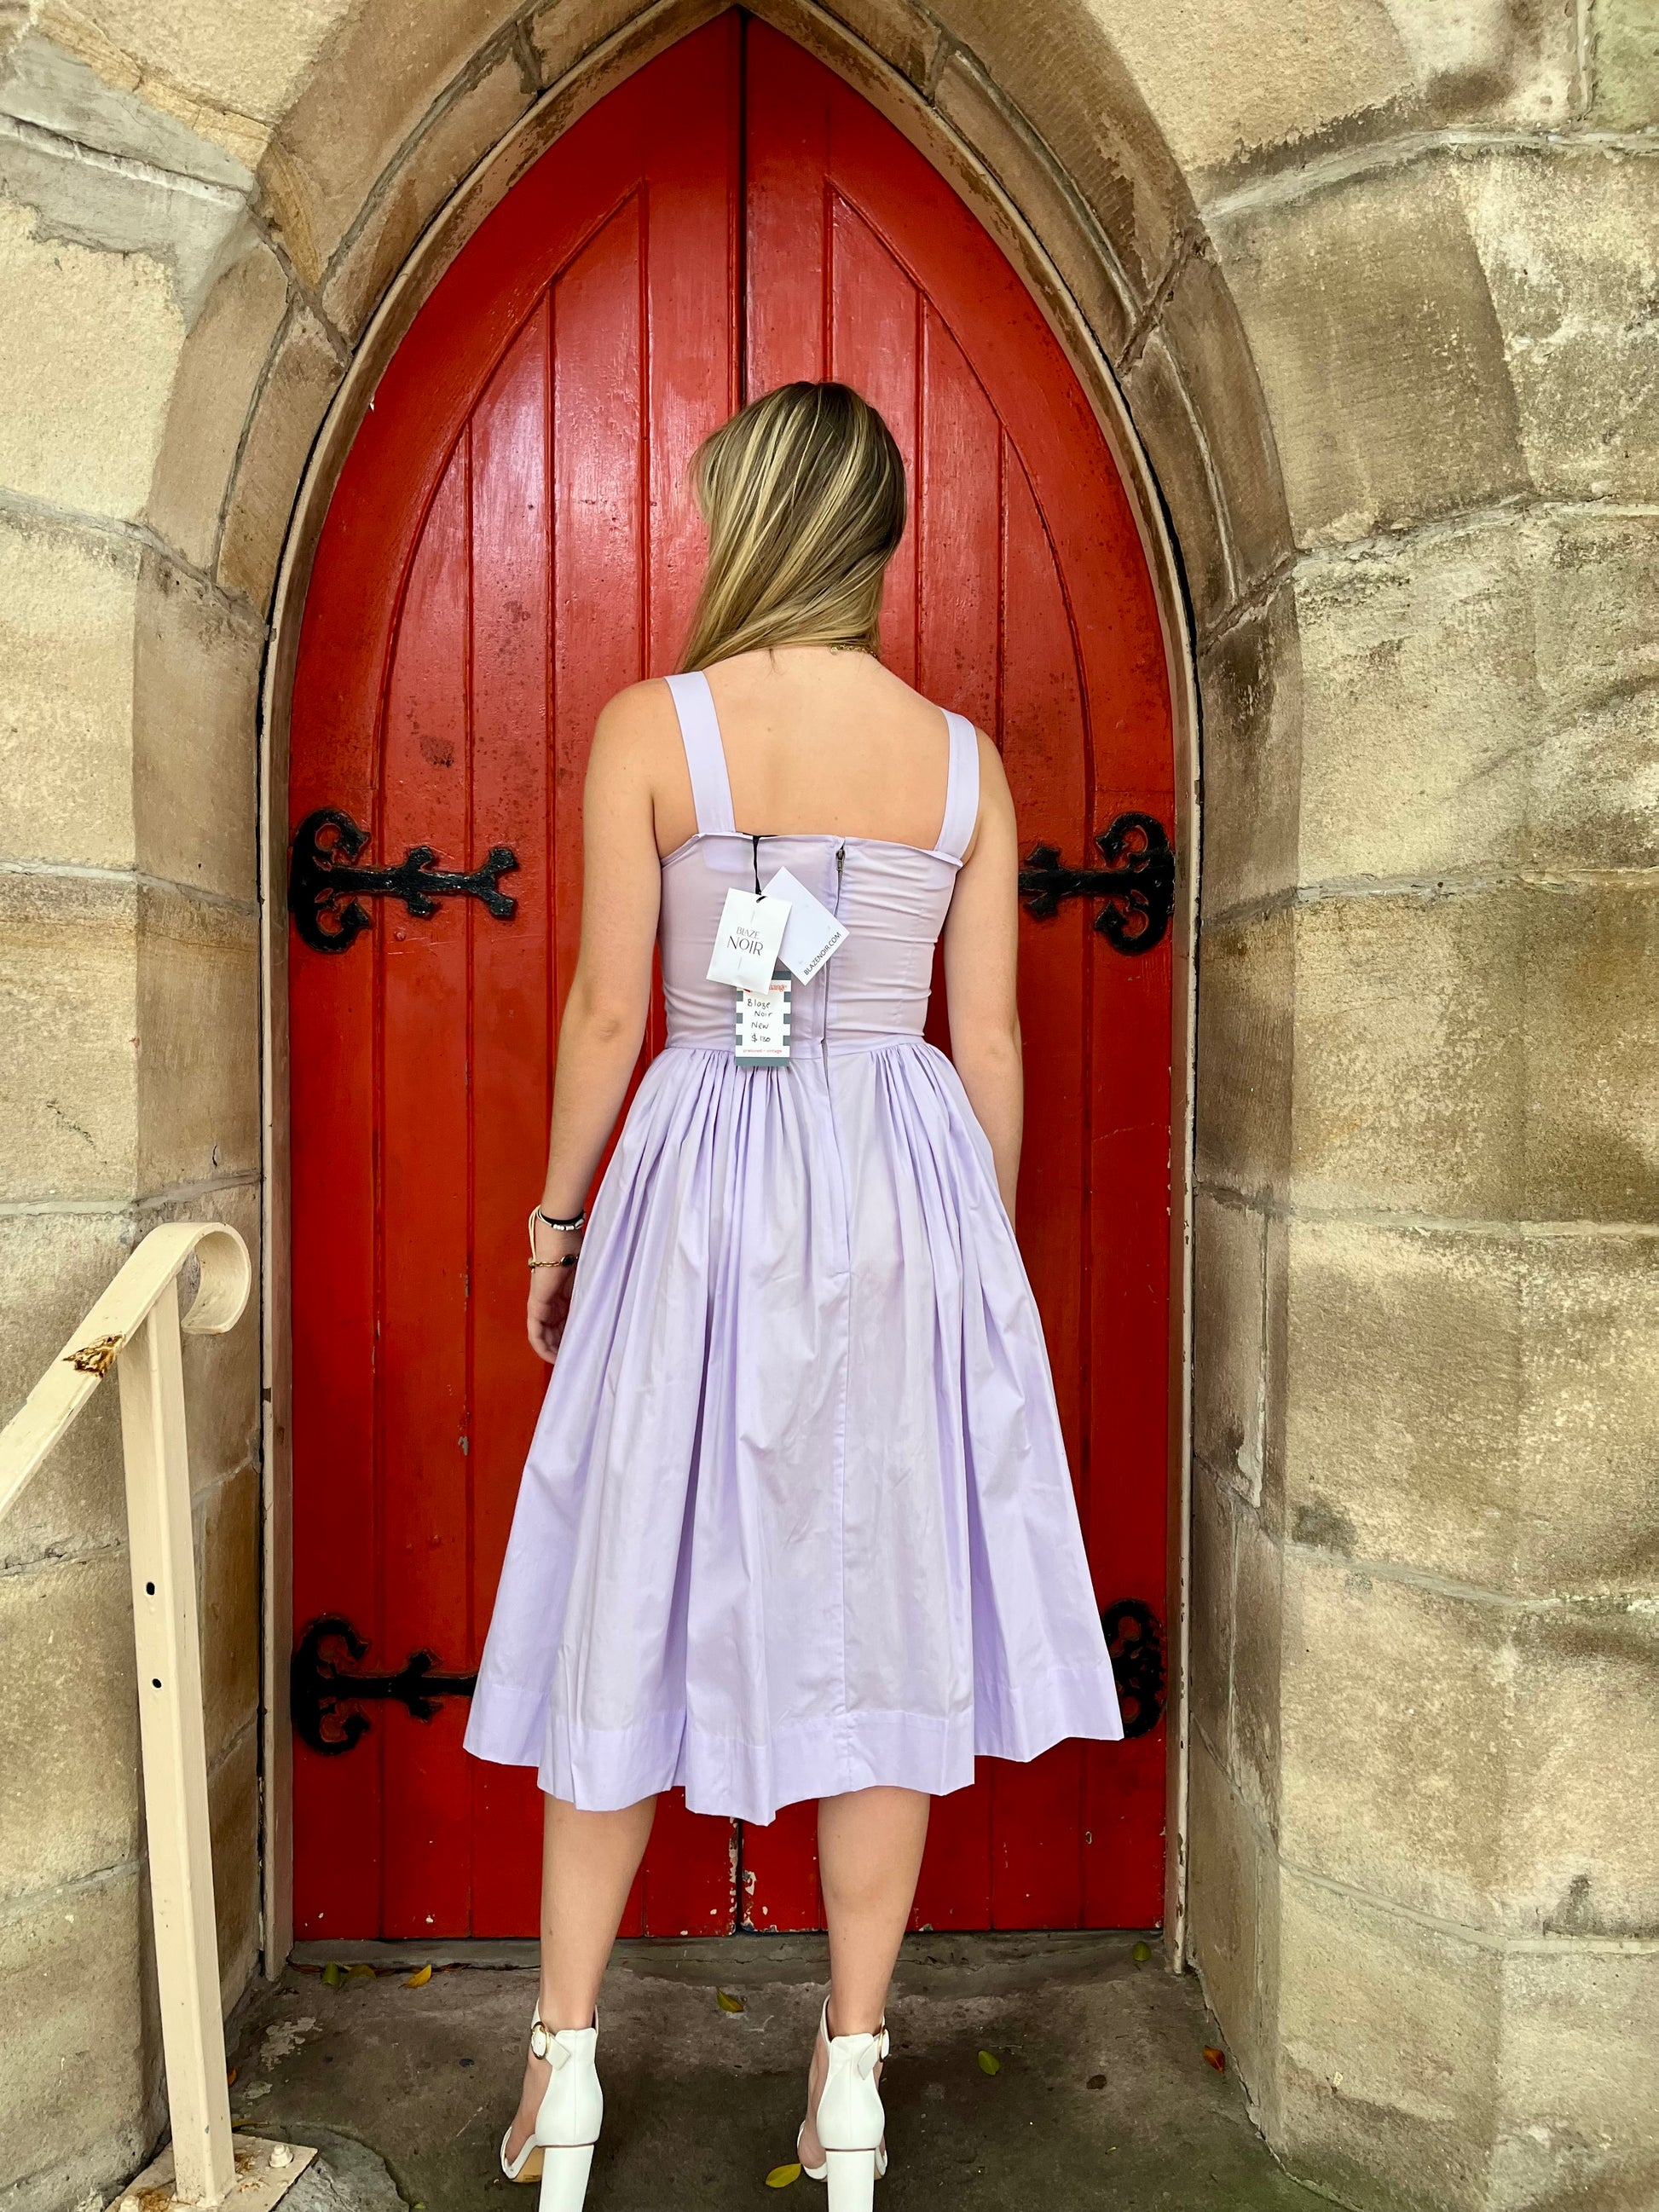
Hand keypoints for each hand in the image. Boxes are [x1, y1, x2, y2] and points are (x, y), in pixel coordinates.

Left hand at [527, 1224, 581, 1363]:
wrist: (561, 1239)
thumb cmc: (578, 1253)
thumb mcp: (590, 1283)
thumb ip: (593, 1300)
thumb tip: (609, 1320)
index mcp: (565, 1297)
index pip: (567, 1325)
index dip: (574, 1340)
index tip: (585, 1352)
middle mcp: (552, 1303)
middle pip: (556, 1334)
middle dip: (565, 1349)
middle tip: (578, 1363)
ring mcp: (542, 1305)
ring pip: (546, 1337)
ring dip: (555, 1351)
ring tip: (568, 1364)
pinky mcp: (535, 1305)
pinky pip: (535, 1333)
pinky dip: (542, 1347)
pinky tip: (552, 1357)